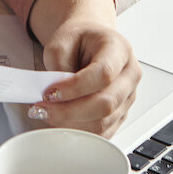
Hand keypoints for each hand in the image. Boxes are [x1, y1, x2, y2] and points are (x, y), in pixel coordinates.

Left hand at [25, 0, 140, 134]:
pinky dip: (78, 131)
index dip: (76, 87)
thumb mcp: (61, 42)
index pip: (104, 74)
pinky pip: (102, 132)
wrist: (90, 44)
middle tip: (43, 108)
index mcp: (119, 49)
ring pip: (103, 122)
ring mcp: (128, 97)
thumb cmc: (79, 41)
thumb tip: (55, 96)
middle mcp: (130, 75)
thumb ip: (58, 66)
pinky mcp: (121, 114)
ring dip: (70, 123)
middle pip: (106, 103)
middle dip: (69, 111)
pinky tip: (60, 121)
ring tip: (47, 113)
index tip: (51, 92)